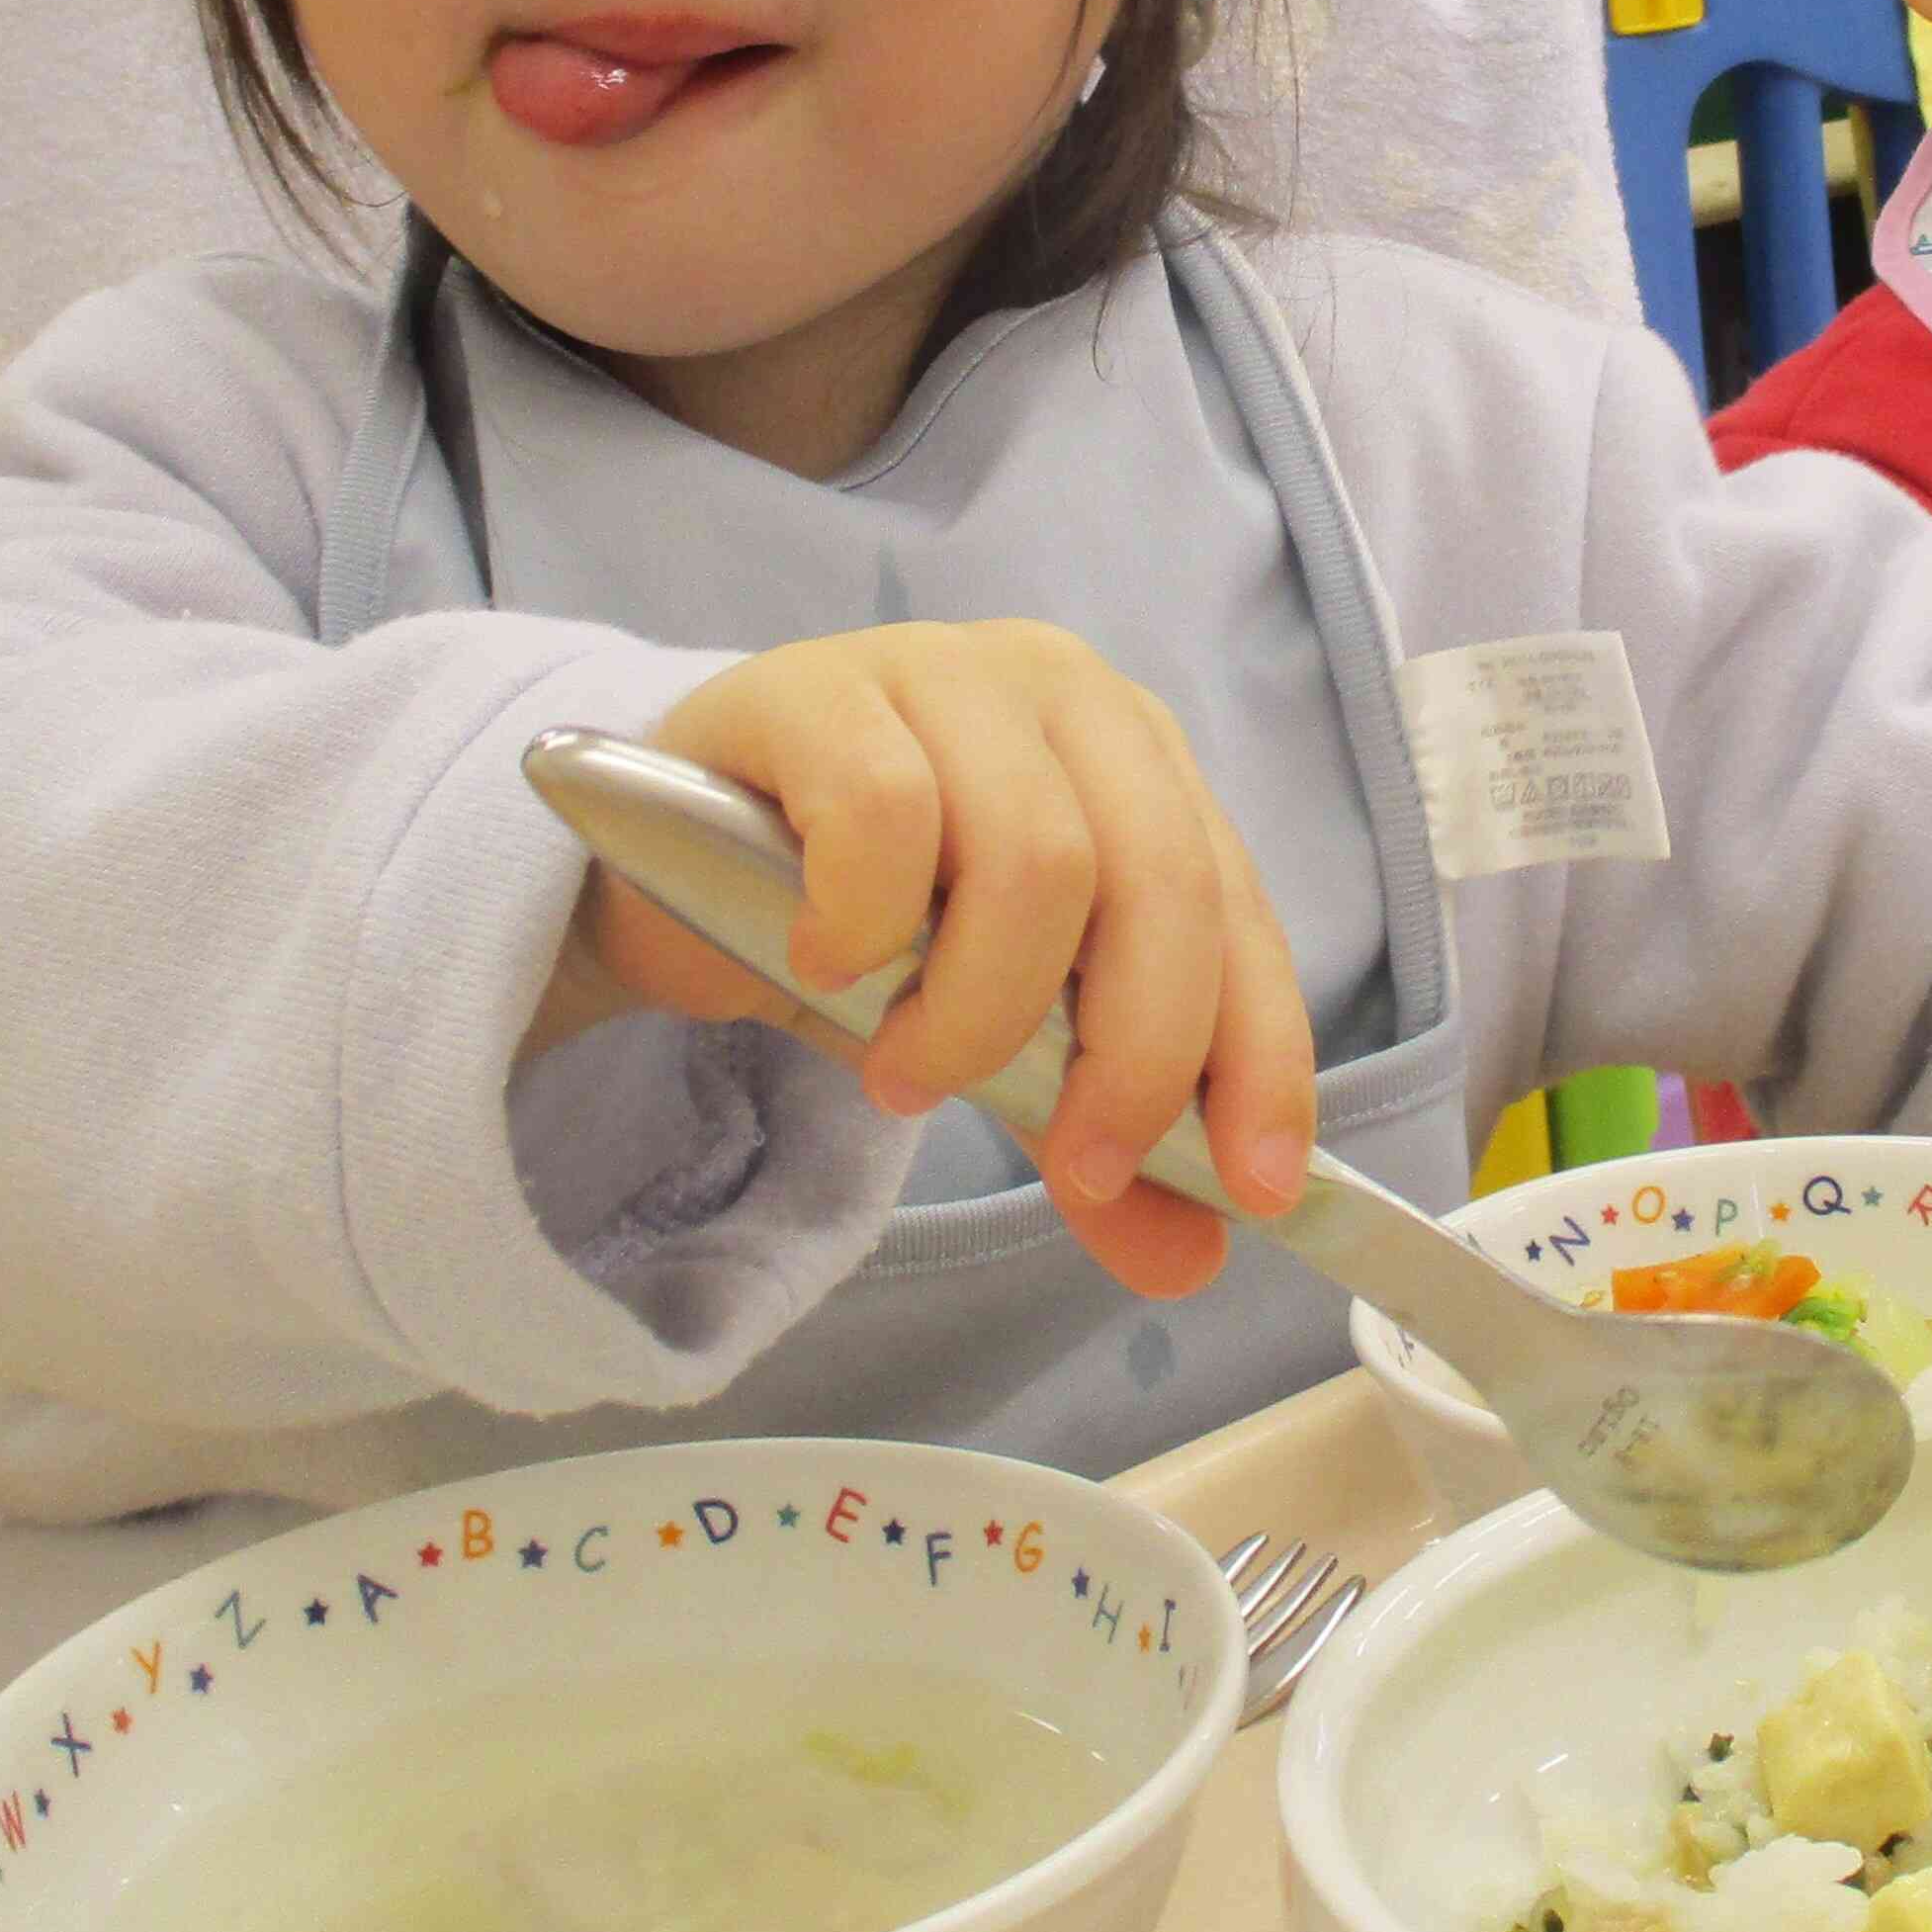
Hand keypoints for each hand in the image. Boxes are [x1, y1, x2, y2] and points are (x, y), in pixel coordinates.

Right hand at [554, 622, 1317, 1299]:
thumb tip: (1191, 1258)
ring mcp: (945, 674)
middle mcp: (1067, 696)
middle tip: (1073, 1166)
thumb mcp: (997, 1041)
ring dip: (979, 1013)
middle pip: (1158, 886)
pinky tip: (827, 963)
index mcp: (1141, 765)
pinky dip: (867, 920)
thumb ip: (1089, 1135)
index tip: (1256, 1190)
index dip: (1261, 1056)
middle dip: (1130, 1060)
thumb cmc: (870, 930)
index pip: (1239, 914)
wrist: (670, 861)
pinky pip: (882, 810)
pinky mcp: (818, 689)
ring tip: (910, 1074)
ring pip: (1032, 858)